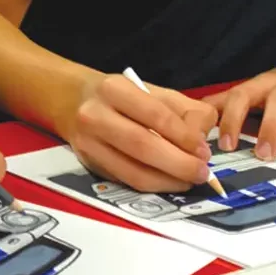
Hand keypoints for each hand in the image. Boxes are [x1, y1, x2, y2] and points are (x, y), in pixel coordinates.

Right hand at [59, 72, 218, 192]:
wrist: (71, 100)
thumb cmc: (119, 95)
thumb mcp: (150, 90)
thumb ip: (182, 109)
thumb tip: (204, 136)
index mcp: (114, 89)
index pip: (155, 115)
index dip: (184, 136)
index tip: (204, 149)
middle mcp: (95, 115)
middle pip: (142, 146)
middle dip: (178, 163)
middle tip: (202, 171)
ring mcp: (89, 143)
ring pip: (133, 171)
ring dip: (168, 181)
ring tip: (190, 179)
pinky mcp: (89, 165)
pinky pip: (126, 181)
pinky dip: (153, 186)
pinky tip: (170, 181)